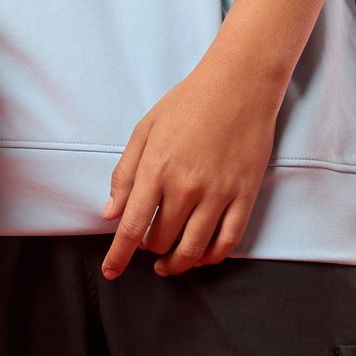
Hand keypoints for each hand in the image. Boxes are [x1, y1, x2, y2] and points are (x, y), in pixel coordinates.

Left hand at [101, 54, 282, 278]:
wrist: (239, 84)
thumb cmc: (188, 102)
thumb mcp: (145, 130)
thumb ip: (125, 173)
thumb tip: (110, 213)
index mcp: (156, 169)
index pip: (130, 227)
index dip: (118, 256)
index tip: (111, 271)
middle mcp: (186, 187)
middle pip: (161, 241)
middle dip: (148, 250)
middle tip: (147, 244)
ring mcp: (218, 193)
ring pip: (193, 249)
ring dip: (177, 263)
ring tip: (169, 264)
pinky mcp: (245, 195)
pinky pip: (228, 242)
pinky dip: (211, 257)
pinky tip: (201, 256)